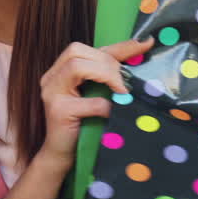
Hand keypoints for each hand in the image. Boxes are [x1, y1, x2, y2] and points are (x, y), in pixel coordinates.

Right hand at [37, 38, 152, 166]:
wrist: (62, 155)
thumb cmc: (82, 124)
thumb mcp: (96, 94)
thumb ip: (108, 77)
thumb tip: (139, 62)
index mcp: (61, 70)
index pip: (91, 49)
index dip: (120, 46)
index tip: (146, 43)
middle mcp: (51, 77)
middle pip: (77, 51)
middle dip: (108, 63)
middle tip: (125, 82)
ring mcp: (52, 93)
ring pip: (77, 67)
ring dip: (105, 76)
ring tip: (121, 91)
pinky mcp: (59, 112)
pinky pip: (90, 102)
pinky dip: (106, 106)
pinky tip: (113, 113)